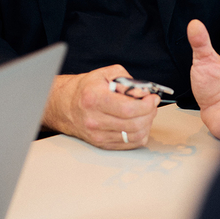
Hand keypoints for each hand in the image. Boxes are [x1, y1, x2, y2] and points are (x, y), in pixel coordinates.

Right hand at [42, 64, 159, 149]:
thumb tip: (144, 92)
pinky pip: (130, 144)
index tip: (152, 98)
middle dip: (150, 113)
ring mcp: (98, 135)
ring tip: (146, 113)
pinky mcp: (102, 144)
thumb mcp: (105, 74)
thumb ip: (127, 80)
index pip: (128, 108)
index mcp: (94, 98)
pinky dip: (141, 134)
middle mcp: (95, 119)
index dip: (146, 104)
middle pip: (134, 124)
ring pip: (135, 135)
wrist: (66, 105)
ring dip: (147, 123)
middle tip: (151, 104)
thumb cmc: (87, 89)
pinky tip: (139, 123)